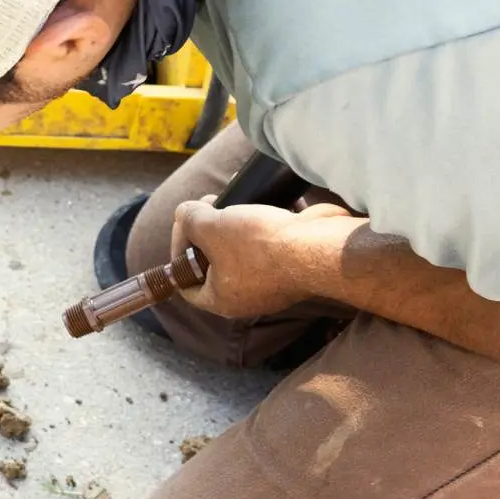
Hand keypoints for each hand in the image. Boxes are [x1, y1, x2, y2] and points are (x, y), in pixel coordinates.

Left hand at [173, 197, 362, 318]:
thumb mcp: (210, 226)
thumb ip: (188, 219)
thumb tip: (185, 213)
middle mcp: (248, 296)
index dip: (179, 251)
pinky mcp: (294, 264)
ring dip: (237, 222)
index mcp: (221, 299)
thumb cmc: (260, 245)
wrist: (320, 247)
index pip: (186, 284)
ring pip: (244, 249)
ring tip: (234, 199)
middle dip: (209, 231)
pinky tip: (263, 200)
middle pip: (215, 263)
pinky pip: (272, 242)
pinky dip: (266, 221)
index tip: (185, 225)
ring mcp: (274, 281)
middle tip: (209, 207)